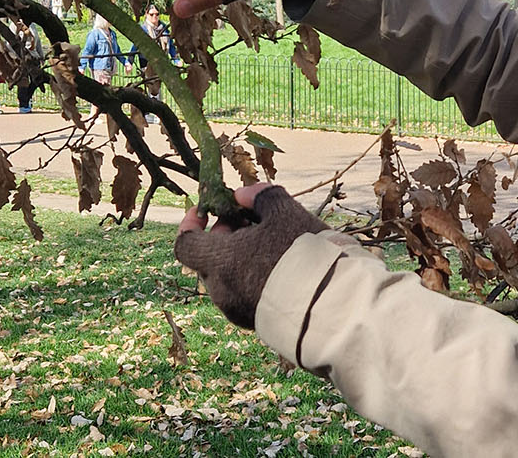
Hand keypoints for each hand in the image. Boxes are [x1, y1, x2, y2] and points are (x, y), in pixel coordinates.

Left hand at [175, 184, 327, 327]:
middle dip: (224, 236)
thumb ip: (260, 197)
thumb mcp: (285, 212)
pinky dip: (250, 276)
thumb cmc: (305, 253)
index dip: (191, 223)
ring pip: (226, 277)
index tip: (206, 210)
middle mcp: (221, 290)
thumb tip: (242, 195)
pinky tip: (278, 265)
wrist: (332, 305)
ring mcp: (237, 310)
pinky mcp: (255, 322)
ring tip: (270, 242)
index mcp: (221, 262)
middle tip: (249, 220)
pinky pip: (242, 294)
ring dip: (238, 257)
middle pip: (208, 259)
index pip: (185, 244)